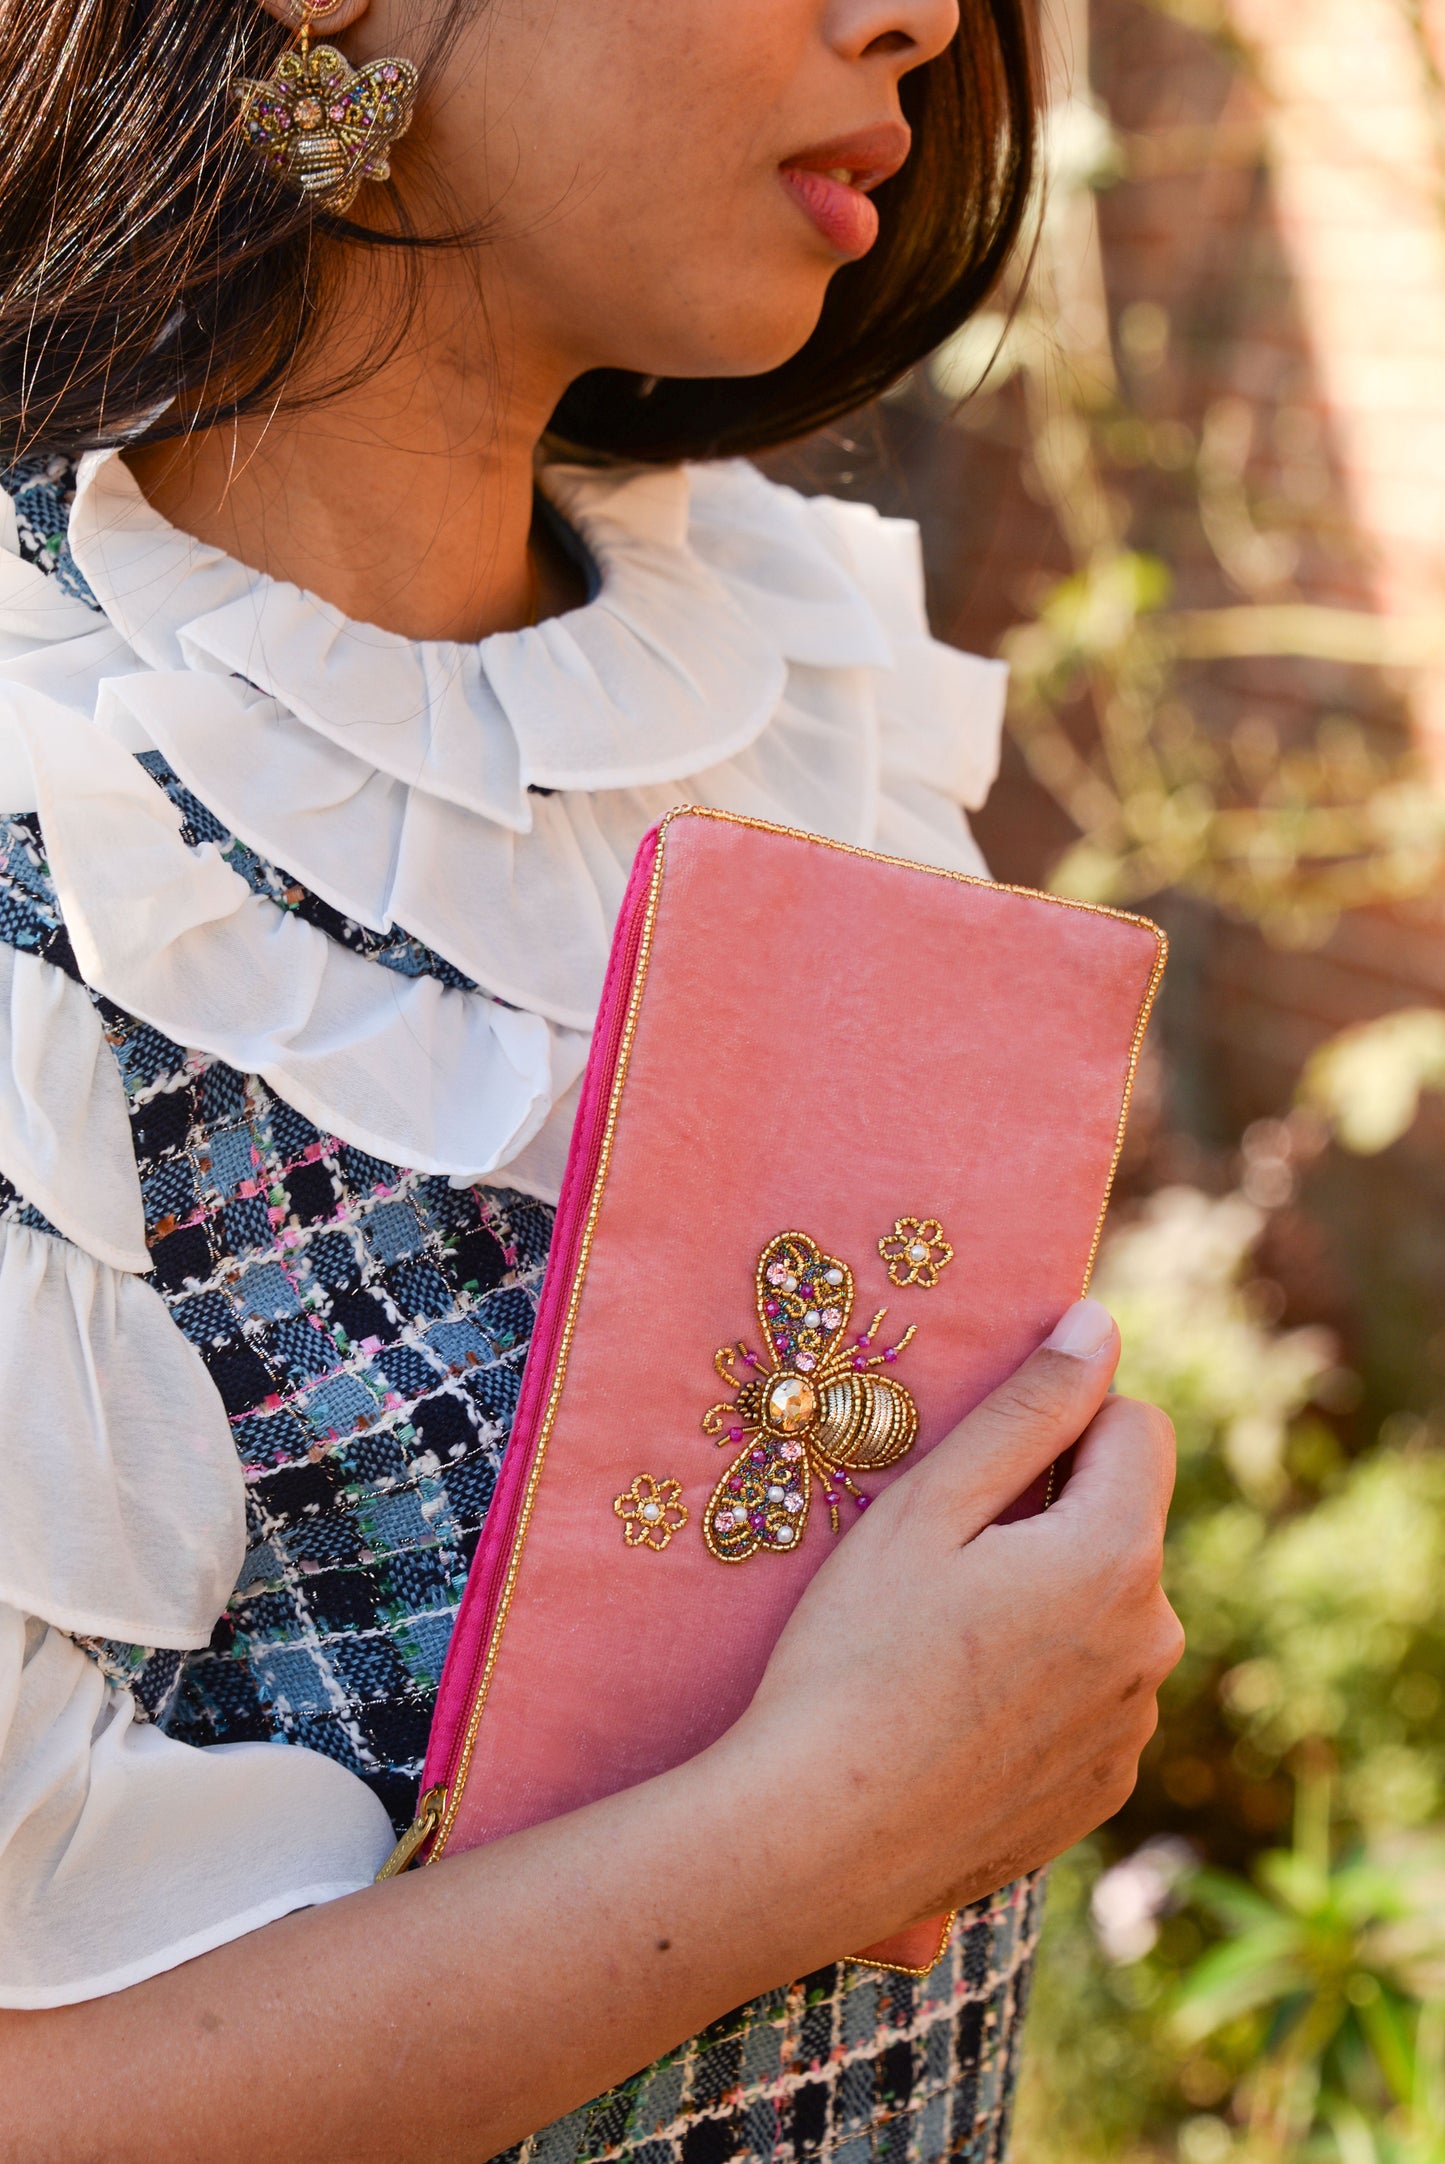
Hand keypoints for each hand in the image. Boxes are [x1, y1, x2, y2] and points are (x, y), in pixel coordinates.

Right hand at [737, 1298, 1182, 1943]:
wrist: (823, 1837)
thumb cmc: (856, 1655)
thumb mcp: (928, 1508)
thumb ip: (1029, 1408)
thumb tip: (1098, 1324)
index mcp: (1116, 1556)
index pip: (1137, 1425)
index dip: (1060, 1425)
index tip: (981, 1469)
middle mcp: (1153, 1639)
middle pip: (1124, 1519)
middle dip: (1054, 1512)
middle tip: (943, 1559)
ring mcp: (1134, 1724)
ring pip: (1108, 1609)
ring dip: (1051, 1599)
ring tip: (940, 1643)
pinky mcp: (1105, 1787)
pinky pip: (1093, 1692)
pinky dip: (1043, 1681)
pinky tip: (955, 1708)